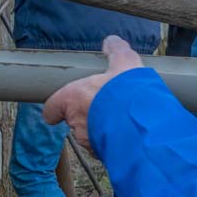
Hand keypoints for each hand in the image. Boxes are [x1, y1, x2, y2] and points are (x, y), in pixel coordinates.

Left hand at [44, 35, 144, 151]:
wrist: (144, 122)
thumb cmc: (127, 91)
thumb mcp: (124, 62)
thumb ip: (116, 51)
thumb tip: (112, 41)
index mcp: (73, 97)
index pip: (52, 107)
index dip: (56, 108)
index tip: (58, 110)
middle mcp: (76, 121)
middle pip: (74, 121)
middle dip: (88, 116)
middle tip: (105, 108)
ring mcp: (88, 141)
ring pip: (90, 136)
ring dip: (100, 130)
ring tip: (119, 122)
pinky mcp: (102, 155)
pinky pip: (104, 149)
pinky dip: (112, 143)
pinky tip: (126, 135)